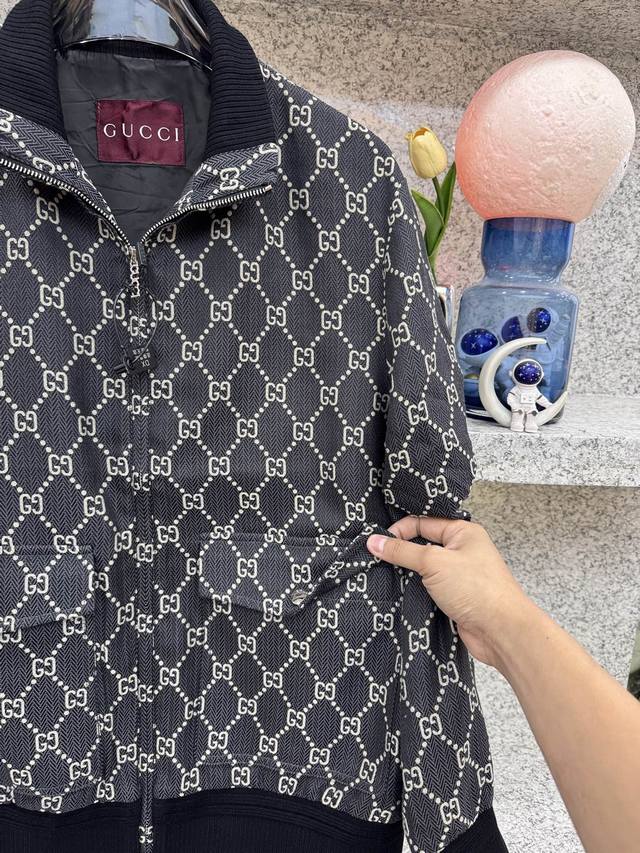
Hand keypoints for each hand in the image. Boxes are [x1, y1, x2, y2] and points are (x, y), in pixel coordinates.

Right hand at [367, 516, 530, 667]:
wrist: (501, 631)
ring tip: (385, 575)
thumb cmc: (477, 590)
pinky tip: (399, 593)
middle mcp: (462, 551)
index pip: (423, 522)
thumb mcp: (434, 562)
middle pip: (422, 544)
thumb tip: (375, 541)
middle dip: (401, 551)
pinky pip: (428, 588)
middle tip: (377, 557)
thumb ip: (402, 552)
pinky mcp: (454, 598)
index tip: (379, 543)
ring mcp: (458, 576)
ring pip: (424, 568)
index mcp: (463, 532)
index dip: (400, 530)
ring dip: (407, 573)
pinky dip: (415, 590)